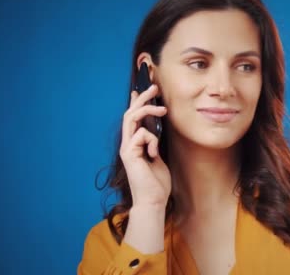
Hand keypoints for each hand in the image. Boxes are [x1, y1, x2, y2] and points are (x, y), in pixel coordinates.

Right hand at [119, 84, 170, 207]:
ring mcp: (126, 148)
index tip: (141, 89)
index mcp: (134, 145)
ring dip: (147, 109)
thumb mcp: (158, 158)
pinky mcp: (129, 153)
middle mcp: (127, 144)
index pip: (133, 119)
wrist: (153, 201)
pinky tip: (154, 154)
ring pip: (132, 118)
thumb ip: (154, 144)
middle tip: (154, 87)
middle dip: (142, 98)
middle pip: (130, 113)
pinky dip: (152, 140)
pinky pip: (141, 134)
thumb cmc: (157, 183)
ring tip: (163, 109)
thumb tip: (155, 131)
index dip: (136, 103)